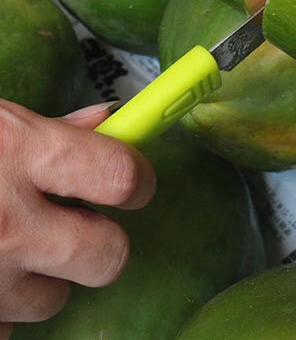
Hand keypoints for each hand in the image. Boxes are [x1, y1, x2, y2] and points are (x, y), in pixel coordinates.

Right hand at [0, 100, 155, 334]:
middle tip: (81, 226)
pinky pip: (5, 330)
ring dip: (41, 279)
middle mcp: (7, 219)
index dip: (137, 179)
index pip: (121, 175)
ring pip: (51, 301)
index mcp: (20, 153)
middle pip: (106, 255)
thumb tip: (108, 122)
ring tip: (8, 249)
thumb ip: (51, 128)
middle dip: (102, 242)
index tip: (136, 183)